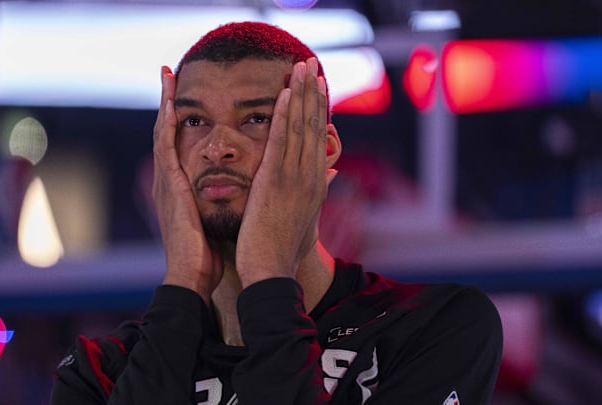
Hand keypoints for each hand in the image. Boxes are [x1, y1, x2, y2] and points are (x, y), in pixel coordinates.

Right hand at [152, 66, 221, 301]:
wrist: (193, 275)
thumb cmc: (208, 253)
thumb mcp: (216, 219)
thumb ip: (224, 200)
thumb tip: (244, 190)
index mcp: (181, 186)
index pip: (179, 143)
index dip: (182, 118)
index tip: (185, 95)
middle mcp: (169, 179)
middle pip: (167, 130)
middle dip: (167, 101)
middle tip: (168, 73)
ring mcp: (166, 181)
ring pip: (163, 130)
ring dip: (165, 101)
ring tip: (166, 75)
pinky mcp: (169, 185)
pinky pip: (166, 145)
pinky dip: (167, 122)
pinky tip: (171, 102)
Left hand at [235, 58, 332, 285]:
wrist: (271, 272)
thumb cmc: (283, 250)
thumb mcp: (307, 219)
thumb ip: (318, 192)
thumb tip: (330, 173)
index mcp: (315, 185)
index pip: (318, 139)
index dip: (319, 109)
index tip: (318, 85)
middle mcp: (310, 177)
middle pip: (313, 126)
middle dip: (313, 92)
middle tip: (311, 63)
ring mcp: (294, 178)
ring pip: (300, 128)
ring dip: (301, 94)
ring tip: (301, 66)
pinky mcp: (275, 181)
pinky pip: (280, 141)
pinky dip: (284, 116)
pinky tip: (285, 93)